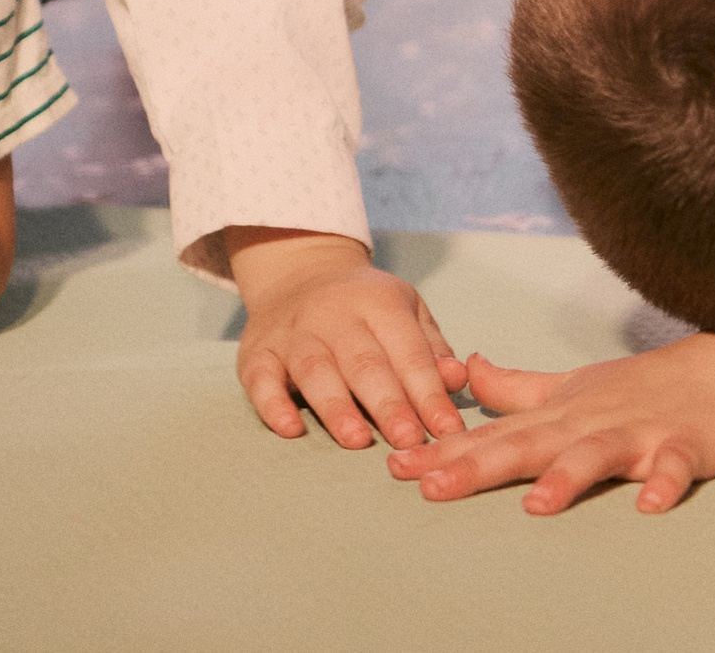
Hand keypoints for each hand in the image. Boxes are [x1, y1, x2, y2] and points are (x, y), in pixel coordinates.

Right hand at [227, 228, 469, 449]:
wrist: (299, 272)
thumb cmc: (366, 307)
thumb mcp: (405, 311)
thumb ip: (430, 348)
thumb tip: (457, 379)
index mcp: (378, 303)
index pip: (408, 351)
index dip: (429, 392)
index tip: (447, 431)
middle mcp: (334, 314)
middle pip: (363, 362)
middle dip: (388, 403)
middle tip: (409, 442)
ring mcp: (293, 332)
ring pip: (314, 369)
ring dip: (337, 407)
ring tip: (358, 440)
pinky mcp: (257, 352)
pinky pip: (262, 378)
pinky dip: (273, 405)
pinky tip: (290, 430)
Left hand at [386, 332, 714, 515]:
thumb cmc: (647, 386)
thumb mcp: (575, 385)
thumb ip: (518, 387)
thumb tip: (466, 373)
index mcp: (562, 413)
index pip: (496, 433)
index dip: (446, 450)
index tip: (397, 466)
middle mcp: (591, 421)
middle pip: (529, 444)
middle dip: (478, 465)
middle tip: (431, 485)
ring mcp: (640, 432)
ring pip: (597, 454)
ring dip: (568, 477)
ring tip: (537, 504)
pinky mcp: (687, 445)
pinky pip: (676, 467)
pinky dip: (666, 483)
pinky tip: (652, 504)